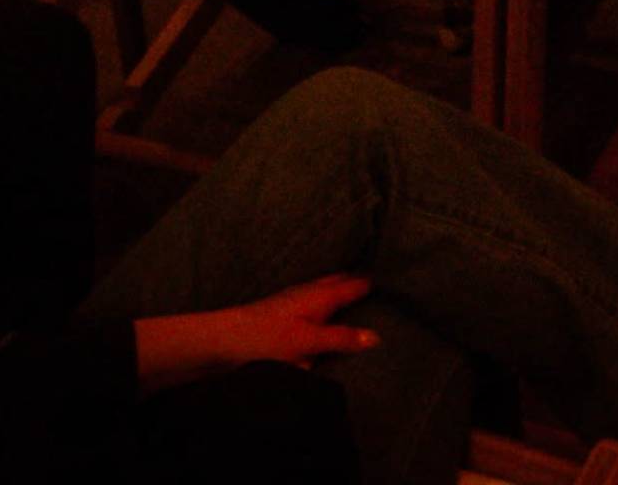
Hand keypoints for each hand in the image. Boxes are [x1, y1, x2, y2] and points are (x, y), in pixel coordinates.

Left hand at [136, 277, 377, 384]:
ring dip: (342, 290)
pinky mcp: (282, 317)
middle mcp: (308, 294)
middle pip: (339, 283)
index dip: (374, 280)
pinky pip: (314, 305)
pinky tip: (325, 314)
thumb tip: (376, 336)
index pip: (354, 283)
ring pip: (326, 292)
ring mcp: (294, 303)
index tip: (399, 274)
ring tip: (360, 293)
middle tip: (384, 280)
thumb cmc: (263, 339)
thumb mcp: (307, 341)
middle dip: (358, 280)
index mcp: (319, 295)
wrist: (219, 343)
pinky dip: (327, 304)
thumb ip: (340, 338)